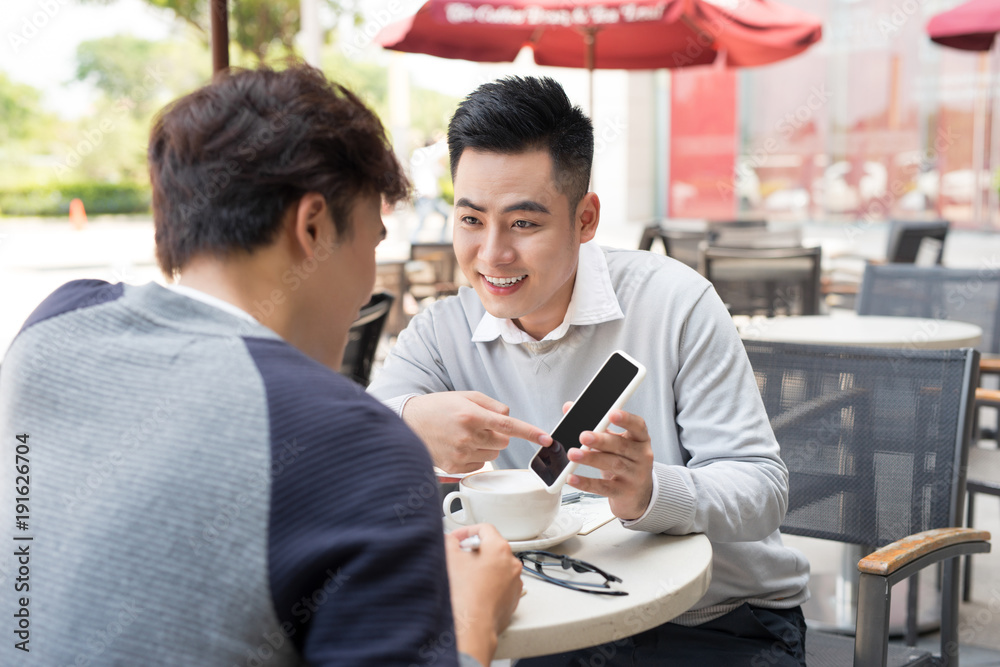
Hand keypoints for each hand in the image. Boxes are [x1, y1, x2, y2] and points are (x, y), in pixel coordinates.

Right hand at [402, 391, 551, 472]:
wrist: (410, 423)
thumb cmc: (438, 408)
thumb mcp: (465, 396)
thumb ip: (491, 405)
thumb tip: (509, 418)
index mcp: (471, 416)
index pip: (508, 426)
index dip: (530, 433)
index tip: (546, 439)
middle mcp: (467, 436)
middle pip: (503, 442)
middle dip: (497, 434)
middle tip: (479, 425)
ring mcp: (461, 454)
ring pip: (494, 454)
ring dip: (488, 445)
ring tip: (467, 435)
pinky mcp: (456, 467)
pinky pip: (481, 464)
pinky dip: (477, 456)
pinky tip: (461, 446)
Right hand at [445, 524, 522, 665]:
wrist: (471, 626)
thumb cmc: (463, 594)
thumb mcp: (449, 558)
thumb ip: (450, 541)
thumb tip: (451, 540)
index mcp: (499, 548)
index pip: (484, 528)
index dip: (467, 531)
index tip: (457, 539)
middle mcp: (512, 563)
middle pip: (492, 547)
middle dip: (474, 550)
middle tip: (458, 557)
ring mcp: (514, 582)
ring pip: (497, 567)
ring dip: (482, 568)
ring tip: (465, 578)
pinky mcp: (512, 599)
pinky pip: (500, 585)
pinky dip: (489, 584)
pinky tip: (473, 592)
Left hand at [564, 406, 654, 520]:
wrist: (639, 494)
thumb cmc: (624, 461)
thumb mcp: (613, 442)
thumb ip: (595, 425)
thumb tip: (569, 407)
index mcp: (640, 439)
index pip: (638, 426)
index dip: (626, 419)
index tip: (612, 413)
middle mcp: (642, 456)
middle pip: (621, 446)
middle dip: (601, 440)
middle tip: (583, 435)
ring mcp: (635, 476)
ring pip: (613, 464)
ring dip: (591, 459)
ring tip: (572, 454)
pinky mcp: (625, 492)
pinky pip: (604, 488)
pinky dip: (587, 483)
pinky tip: (572, 477)